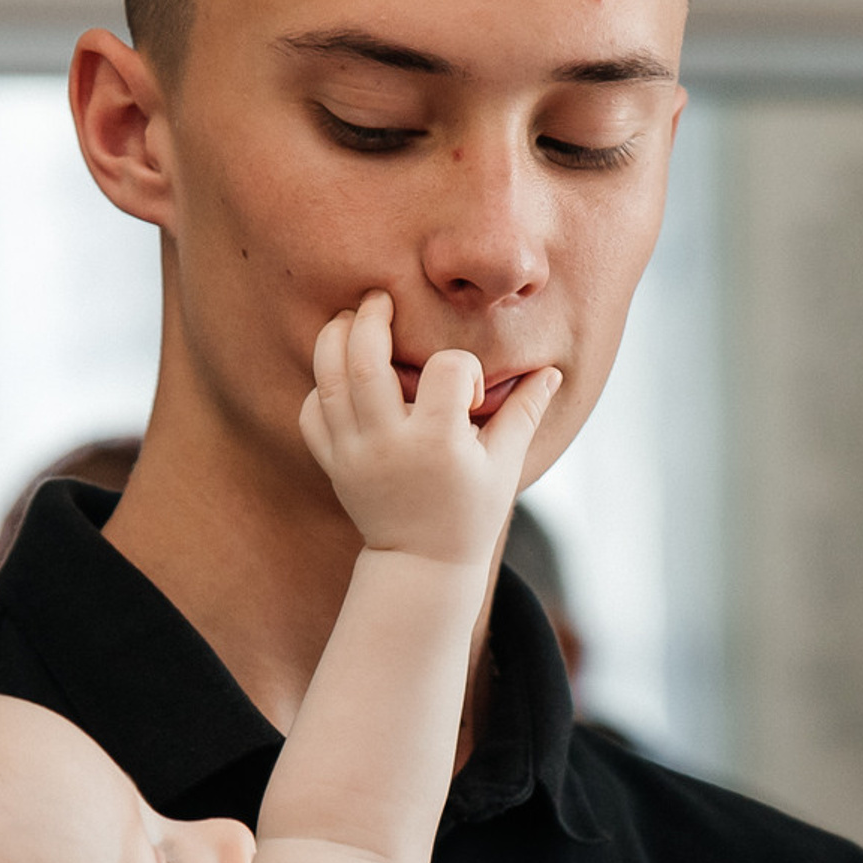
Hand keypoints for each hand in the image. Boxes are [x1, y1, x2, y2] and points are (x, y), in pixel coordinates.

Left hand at [300, 289, 558, 566]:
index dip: (462, 367)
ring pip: (327, 378)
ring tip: (351, 320)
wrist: (421, 564)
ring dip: (335, 337)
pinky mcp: (332, 463)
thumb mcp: (505, 466)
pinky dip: (320, 386)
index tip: (467, 395)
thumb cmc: (470, 513)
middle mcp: (388, 443)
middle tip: (380, 299)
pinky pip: (310, 411)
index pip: (447, 368)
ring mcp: (353, 454)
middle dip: (371, 317)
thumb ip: (524, 413)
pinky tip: (341, 378)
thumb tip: (551, 370)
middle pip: (364, 358)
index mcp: (437, 442)